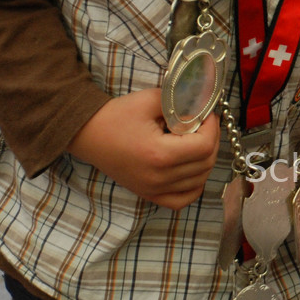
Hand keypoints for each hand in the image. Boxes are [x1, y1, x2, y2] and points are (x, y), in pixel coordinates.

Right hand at [67, 88, 219, 209]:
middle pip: (205, 164)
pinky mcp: (148, 194)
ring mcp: (153, 189)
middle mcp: (158, 177)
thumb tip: (203, 106)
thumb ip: (181, 103)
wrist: (88, 134)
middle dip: (211, 140)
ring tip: (197, 140)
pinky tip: (192, 168)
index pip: (204, 146)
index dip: (212, 128)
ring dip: (205, 160)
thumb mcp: (150, 100)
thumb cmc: (116, 116)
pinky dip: (194, 185)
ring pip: (199, 181)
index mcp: (159, 154)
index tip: (207, 114)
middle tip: (204, 125)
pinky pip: (182, 200)